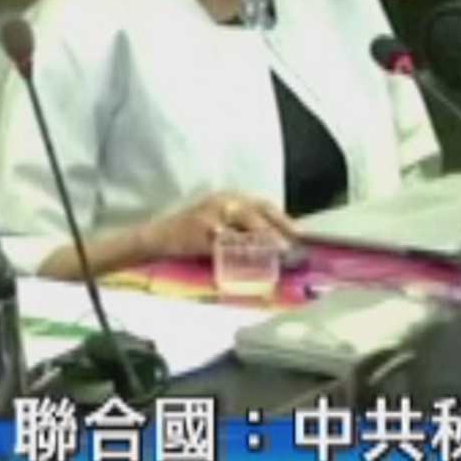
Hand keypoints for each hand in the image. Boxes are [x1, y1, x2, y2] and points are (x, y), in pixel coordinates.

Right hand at [138, 192, 295, 260]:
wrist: (158, 236)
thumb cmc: (194, 232)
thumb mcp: (222, 222)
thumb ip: (247, 230)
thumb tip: (278, 244)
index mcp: (233, 198)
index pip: (264, 206)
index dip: (283, 220)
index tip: (301, 234)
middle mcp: (224, 201)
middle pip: (255, 214)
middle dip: (274, 230)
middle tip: (289, 248)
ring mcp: (211, 215)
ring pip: (240, 228)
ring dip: (259, 243)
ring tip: (274, 255)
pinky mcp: (199, 231)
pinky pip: (222, 243)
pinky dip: (237, 253)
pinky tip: (247, 262)